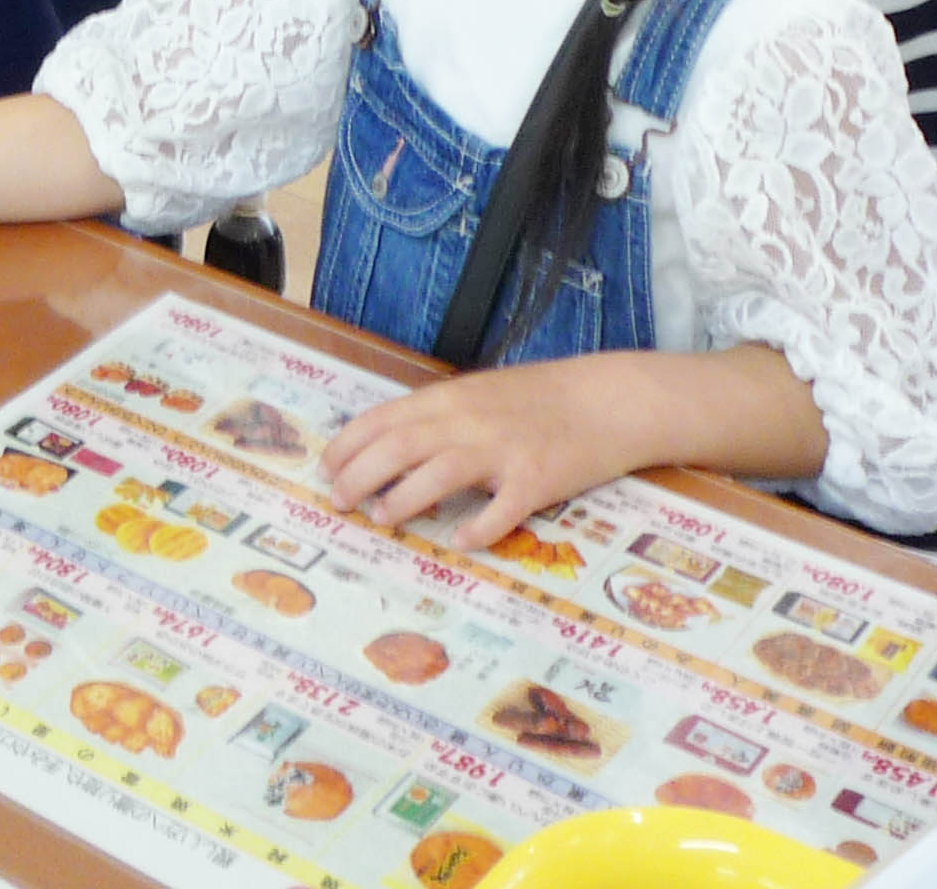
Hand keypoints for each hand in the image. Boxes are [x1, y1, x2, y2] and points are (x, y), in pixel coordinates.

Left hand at [318, 356, 669, 548]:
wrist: (610, 400)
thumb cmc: (544, 398)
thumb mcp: (484, 393)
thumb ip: (443, 416)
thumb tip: (395, 445)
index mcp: (453, 397)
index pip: (385, 418)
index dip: (348, 444)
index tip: (326, 467)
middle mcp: (471, 420)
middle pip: (398, 446)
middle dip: (359, 474)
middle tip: (339, 501)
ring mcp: (504, 451)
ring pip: (437, 474)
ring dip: (401, 500)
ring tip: (381, 518)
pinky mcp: (537, 481)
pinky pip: (499, 512)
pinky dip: (475, 528)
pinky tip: (457, 542)